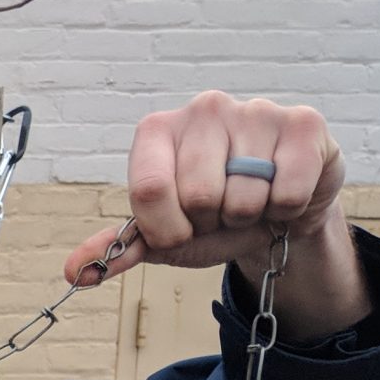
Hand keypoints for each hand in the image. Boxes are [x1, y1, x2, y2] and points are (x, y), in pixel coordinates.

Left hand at [65, 92, 349, 288]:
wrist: (279, 209)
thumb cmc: (214, 216)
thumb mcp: (164, 235)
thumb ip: (119, 248)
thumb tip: (75, 271)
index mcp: (158, 131)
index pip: (149, 190)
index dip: (166, 228)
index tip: (178, 230)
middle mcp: (204, 109)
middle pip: (198, 196)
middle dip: (209, 223)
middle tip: (220, 211)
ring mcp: (255, 110)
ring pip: (243, 198)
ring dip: (248, 216)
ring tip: (251, 199)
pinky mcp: (303, 123)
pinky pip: (287, 191)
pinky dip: (285, 209)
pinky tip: (283, 191)